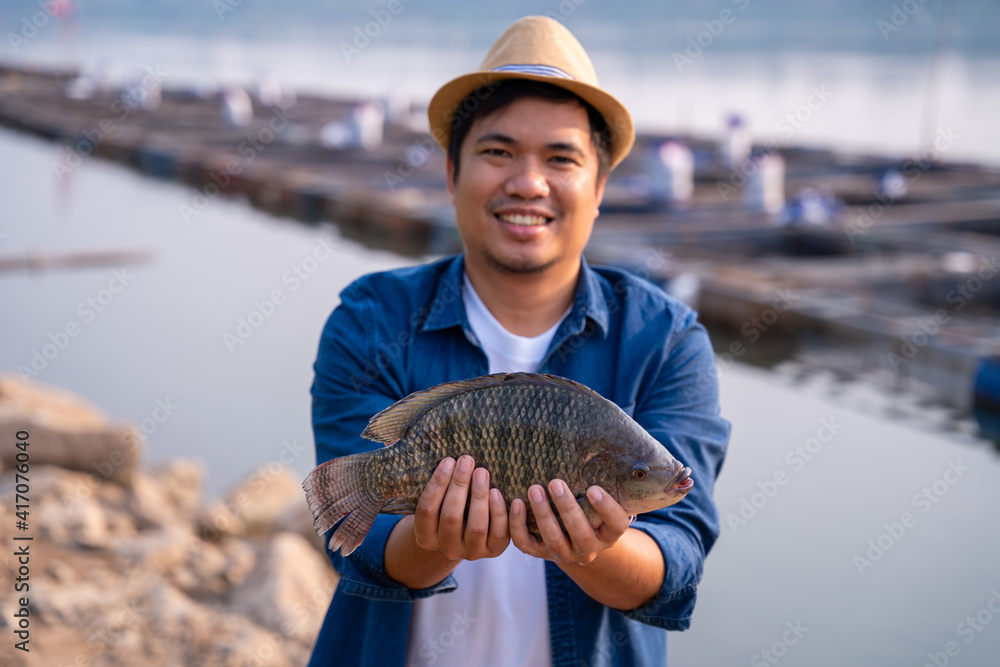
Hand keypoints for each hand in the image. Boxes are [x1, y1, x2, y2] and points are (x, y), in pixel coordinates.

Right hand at [413, 455, 509, 560]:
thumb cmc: (449, 508)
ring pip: (476, 526)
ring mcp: (471, 552)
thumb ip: (441, 486)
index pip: (427, 510)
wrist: (466, 535)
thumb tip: (453, 458)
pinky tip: (496, 492)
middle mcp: (447, 548)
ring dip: (479, 496)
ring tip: (482, 472)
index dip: (437, 484)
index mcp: (426, 536)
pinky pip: (498, 533)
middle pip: (451, 517)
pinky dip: (498, 512)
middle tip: (466, 460)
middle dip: (459, 485)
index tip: (448, 460)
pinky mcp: (493, 551)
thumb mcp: (439, 502)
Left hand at [509, 479, 630, 565]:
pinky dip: (518, 526)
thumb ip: (597, 480)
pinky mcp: (540, 553)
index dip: (606, 509)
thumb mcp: (598, 498)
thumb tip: (590, 449)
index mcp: (609, 534)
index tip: (593, 489)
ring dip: (543, 514)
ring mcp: (565, 554)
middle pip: (581, 534)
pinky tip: (516, 503)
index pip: (617, 524)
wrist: (571, 536)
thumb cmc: (587, 506)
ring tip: (534, 489)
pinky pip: (526, 544)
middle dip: (567, 508)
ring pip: (553, 540)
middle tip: (555, 483)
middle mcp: (589, 549)